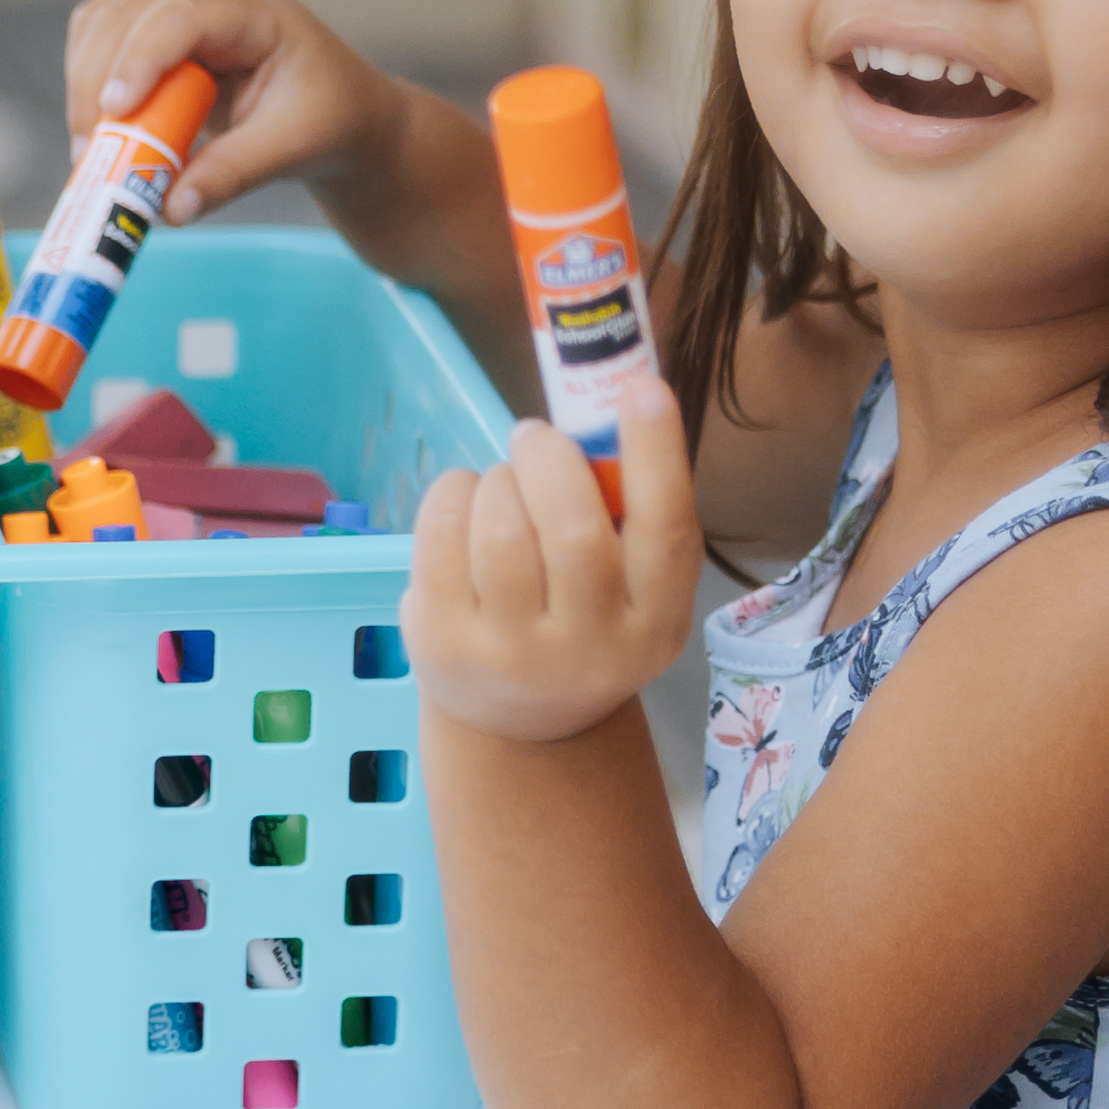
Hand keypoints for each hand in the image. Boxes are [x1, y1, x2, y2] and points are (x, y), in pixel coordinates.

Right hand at [59, 0, 379, 223]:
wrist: (339, 109)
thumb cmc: (328, 116)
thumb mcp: (294, 146)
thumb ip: (233, 173)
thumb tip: (169, 209)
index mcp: (252, 10)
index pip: (182, 13)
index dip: (141, 56)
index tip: (116, 109)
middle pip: (125, 16)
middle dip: (97, 84)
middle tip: (92, 157)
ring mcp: (174, 9)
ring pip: (100, 27)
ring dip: (85, 88)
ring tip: (95, 154)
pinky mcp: (152, 36)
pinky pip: (99, 47)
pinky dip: (89, 90)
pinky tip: (106, 135)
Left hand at [403, 373, 698, 746]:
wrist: (519, 720)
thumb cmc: (584, 621)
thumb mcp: (631, 590)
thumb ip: (633, 514)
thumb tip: (619, 396)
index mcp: (654, 625)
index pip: (666, 534)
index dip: (657, 456)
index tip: (643, 388)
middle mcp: (587, 648)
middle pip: (571, 531)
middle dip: (550, 459)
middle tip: (535, 436)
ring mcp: (509, 652)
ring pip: (501, 527)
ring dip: (500, 478)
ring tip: (504, 481)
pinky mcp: (442, 640)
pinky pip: (442, 533)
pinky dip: (455, 491)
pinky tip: (466, 499)